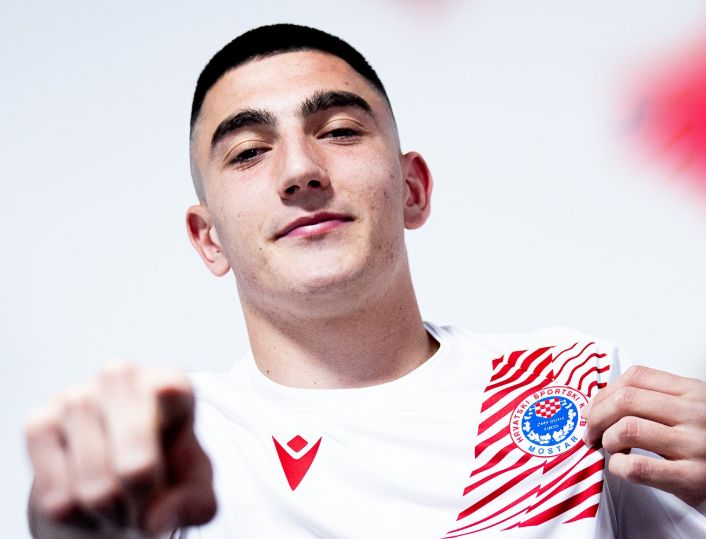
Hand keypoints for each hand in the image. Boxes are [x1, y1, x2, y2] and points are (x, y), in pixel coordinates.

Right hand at [25, 363, 216, 537]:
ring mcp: (76, 395)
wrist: (119, 475)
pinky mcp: (38, 421)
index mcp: (171, 385)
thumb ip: (192, 504)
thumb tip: (156, 520)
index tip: (165, 391)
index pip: (171, 388)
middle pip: (136, 465)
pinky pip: (56, 497)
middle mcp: (122, 379)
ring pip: (94, 488)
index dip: (167, 395)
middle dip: (144, 507)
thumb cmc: (167, 471)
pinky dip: (75, 515)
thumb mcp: (195, 490)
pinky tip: (84, 493)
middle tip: (147, 509)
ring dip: (109, 513)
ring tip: (119, 500)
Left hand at [582, 365, 705, 507]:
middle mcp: (695, 414)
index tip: (593, 408)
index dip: (604, 393)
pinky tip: (622, 467)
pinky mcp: (692, 479)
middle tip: (591, 431)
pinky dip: (618, 466)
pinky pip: (638, 467)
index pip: (635, 377)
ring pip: (627, 429)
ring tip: (612, 449)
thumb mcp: (694, 409)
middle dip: (596, 417)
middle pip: (625, 401)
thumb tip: (602, 402)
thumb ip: (658, 400)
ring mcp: (695, 446)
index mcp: (693, 392)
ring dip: (608, 440)